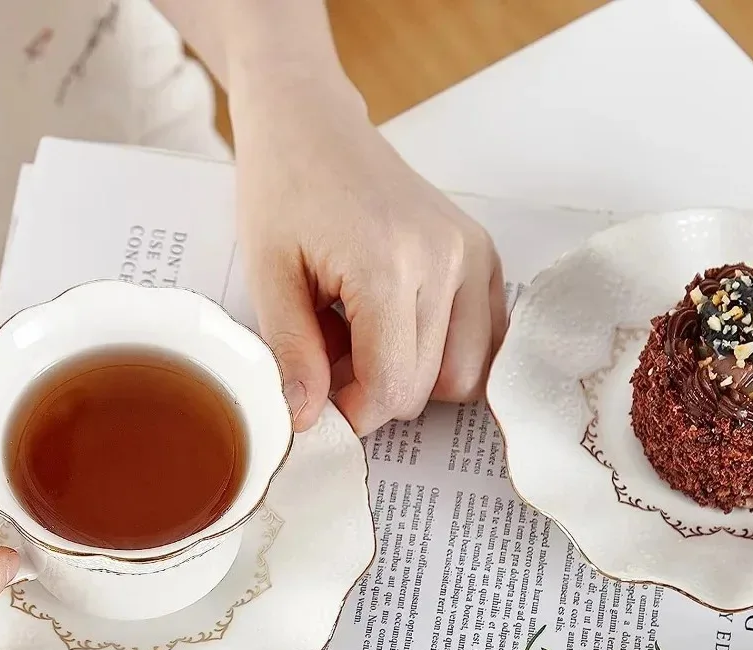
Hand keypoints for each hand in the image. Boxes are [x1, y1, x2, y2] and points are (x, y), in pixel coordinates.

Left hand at [233, 81, 506, 435]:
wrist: (312, 125)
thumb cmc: (283, 189)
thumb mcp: (268, 276)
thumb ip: (292, 354)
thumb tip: (307, 421)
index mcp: (389, 262)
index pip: (393, 384)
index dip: (356, 413)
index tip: (324, 404)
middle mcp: (446, 258)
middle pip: (430, 386)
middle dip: (380, 394)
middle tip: (335, 364)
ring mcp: (473, 255)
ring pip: (466, 374)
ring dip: (417, 378)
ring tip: (370, 343)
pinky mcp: (484, 254)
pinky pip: (485, 341)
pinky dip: (447, 354)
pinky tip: (403, 331)